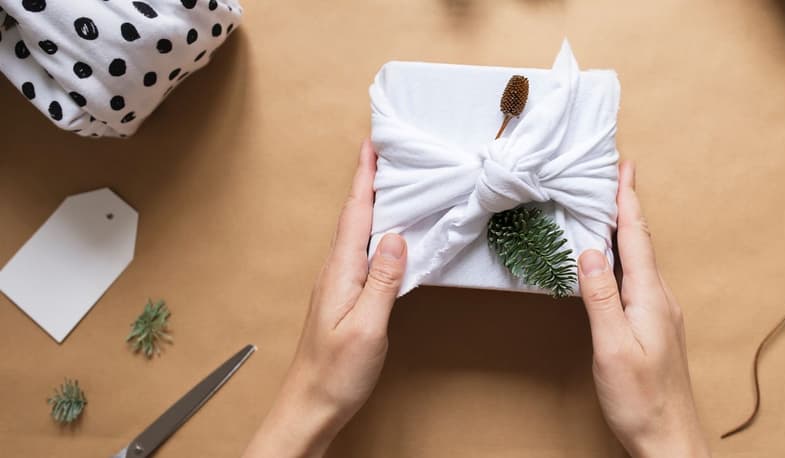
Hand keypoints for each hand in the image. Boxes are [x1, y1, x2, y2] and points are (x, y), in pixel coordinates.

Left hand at [244, 140, 406, 457]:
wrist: (310, 406)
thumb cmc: (335, 373)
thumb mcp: (367, 327)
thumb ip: (382, 281)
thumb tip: (395, 237)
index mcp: (340, 273)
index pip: (354, 215)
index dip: (364, 179)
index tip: (371, 146)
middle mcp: (334, 273)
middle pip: (352, 218)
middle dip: (366, 182)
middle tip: (380, 153)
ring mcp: (337, 286)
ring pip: (354, 234)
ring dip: (368, 205)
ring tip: (384, 184)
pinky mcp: (343, 299)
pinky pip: (358, 254)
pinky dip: (370, 233)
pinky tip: (381, 237)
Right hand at [578, 161, 707, 456]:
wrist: (670, 440)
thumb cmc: (642, 400)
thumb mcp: (613, 347)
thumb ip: (601, 298)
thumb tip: (590, 251)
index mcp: (650, 298)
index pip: (637, 239)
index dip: (629, 201)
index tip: (624, 168)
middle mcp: (660, 300)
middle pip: (642, 243)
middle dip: (629, 207)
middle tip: (617, 177)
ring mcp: (661, 315)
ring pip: (642, 261)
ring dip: (628, 232)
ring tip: (615, 209)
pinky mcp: (656, 329)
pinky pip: (640, 280)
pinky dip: (628, 258)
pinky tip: (618, 263)